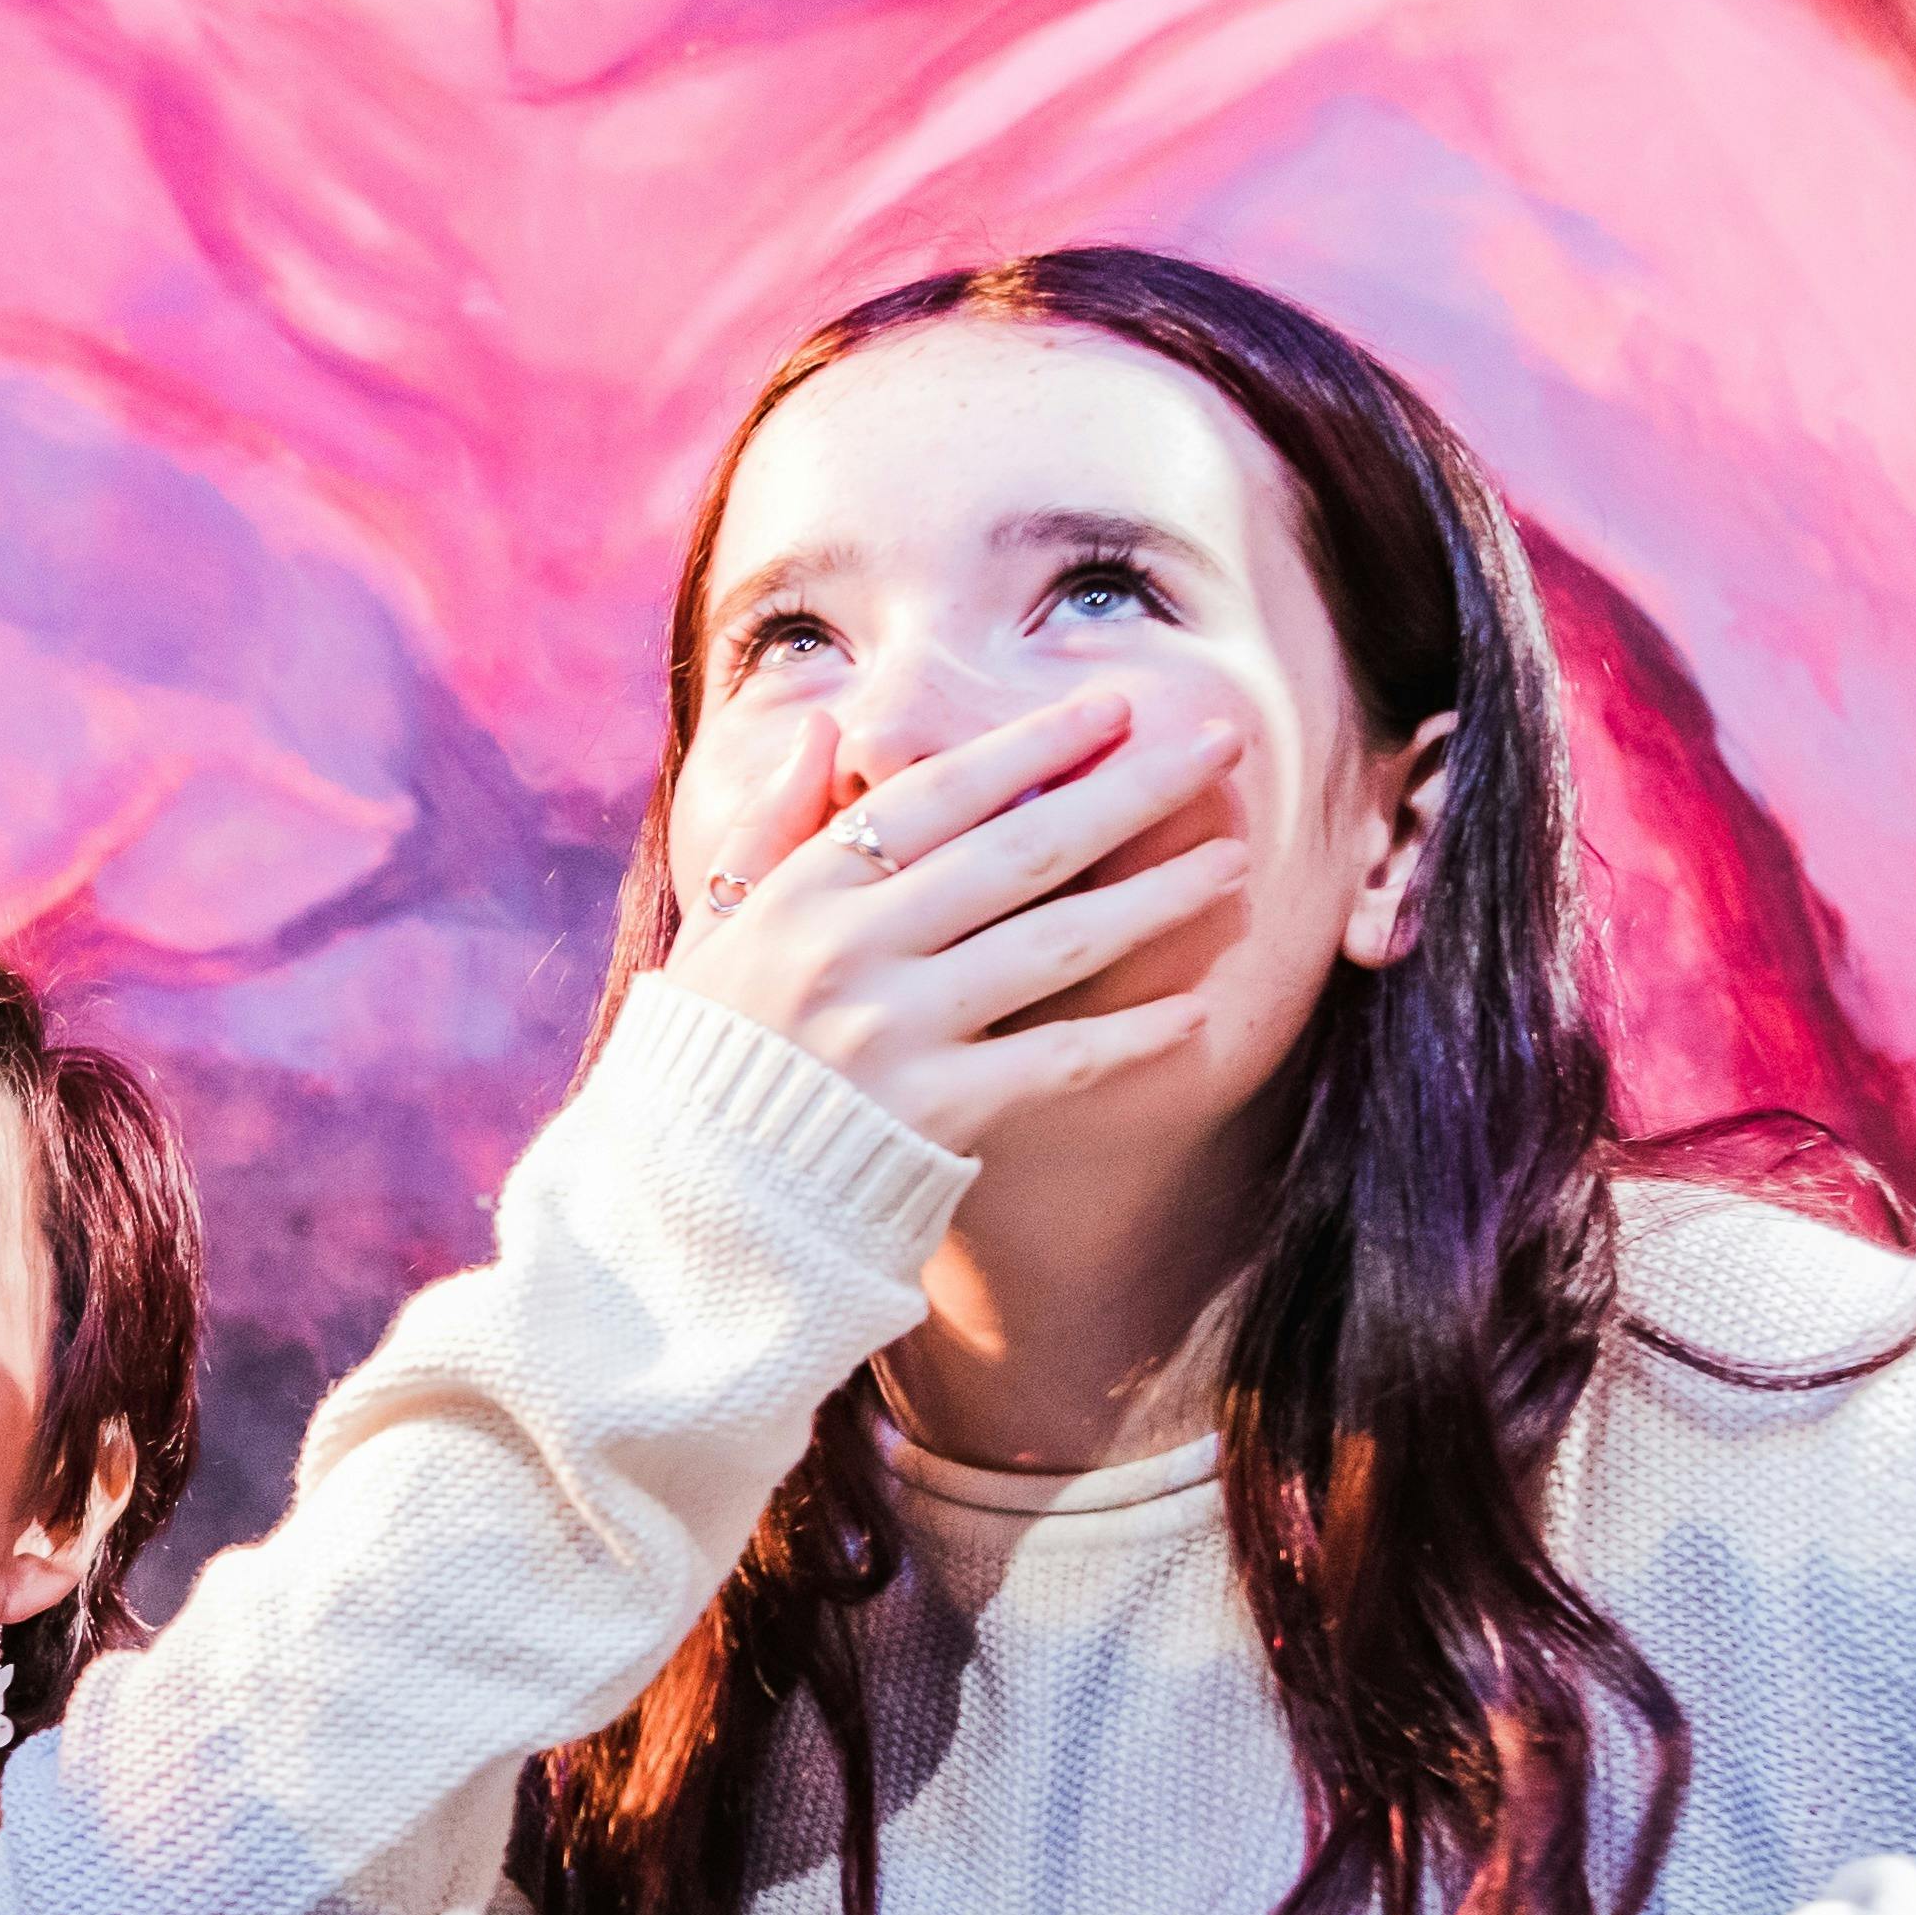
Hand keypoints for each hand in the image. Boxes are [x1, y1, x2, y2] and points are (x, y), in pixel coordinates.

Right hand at [650, 685, 1259, 1161]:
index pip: (938, 795)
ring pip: (1055, 944)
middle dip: (1129, 792)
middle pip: (1019, 851)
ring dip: (1156, 899)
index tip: (1114, 708)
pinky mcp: (931, 1114)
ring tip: (1229, 867)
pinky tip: (1193, 1010)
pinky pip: (1055, 1063)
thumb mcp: (713, 930)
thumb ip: (767, 827)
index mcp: (803, 893)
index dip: (1034, 745)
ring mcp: (895, 1032)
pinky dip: (1129, 1037)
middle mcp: (852, 949)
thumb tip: (828, 729)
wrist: (686, 1206)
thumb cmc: (706, 1061)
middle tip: (1217, 749)